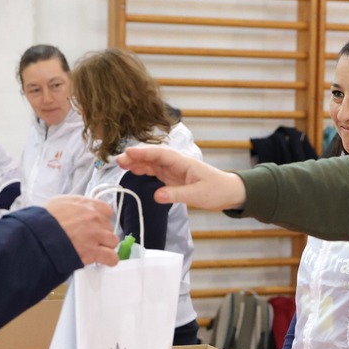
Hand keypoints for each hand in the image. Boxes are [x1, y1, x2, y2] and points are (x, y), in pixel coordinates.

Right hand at [42, 195, 119, 266]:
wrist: (37, 236)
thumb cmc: (44, 220)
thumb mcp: (59, 202)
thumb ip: (75, 205)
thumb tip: (79, 209)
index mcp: (87, 205)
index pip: (106, 210)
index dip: (101, 219)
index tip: (96, 225)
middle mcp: (94, 218)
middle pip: (109, 227)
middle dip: (102, 233)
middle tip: (91, 239)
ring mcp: (95, 235)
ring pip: (112, 241)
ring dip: (106, 246)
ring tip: (97, 249)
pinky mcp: (92, 251)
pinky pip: (111, 257)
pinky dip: (109, 260)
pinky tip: (104, 260)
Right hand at [116, 146, 246, 210]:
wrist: (230, 193)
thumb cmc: (217, 191)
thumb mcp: (197, 195)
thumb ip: (176, 194)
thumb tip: (156, 196)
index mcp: (183, 162)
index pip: (160, 154)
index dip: (144, 153)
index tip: (129, 153)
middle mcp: (177, 163)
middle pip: (153, 157)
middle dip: (136, 157)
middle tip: (118, 160)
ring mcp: (174, 170)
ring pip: (152, 163)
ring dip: (137, 163)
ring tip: (120, 164)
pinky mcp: (173, 178)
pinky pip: (156, 172)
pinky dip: (144, 170)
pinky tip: (134, 171)